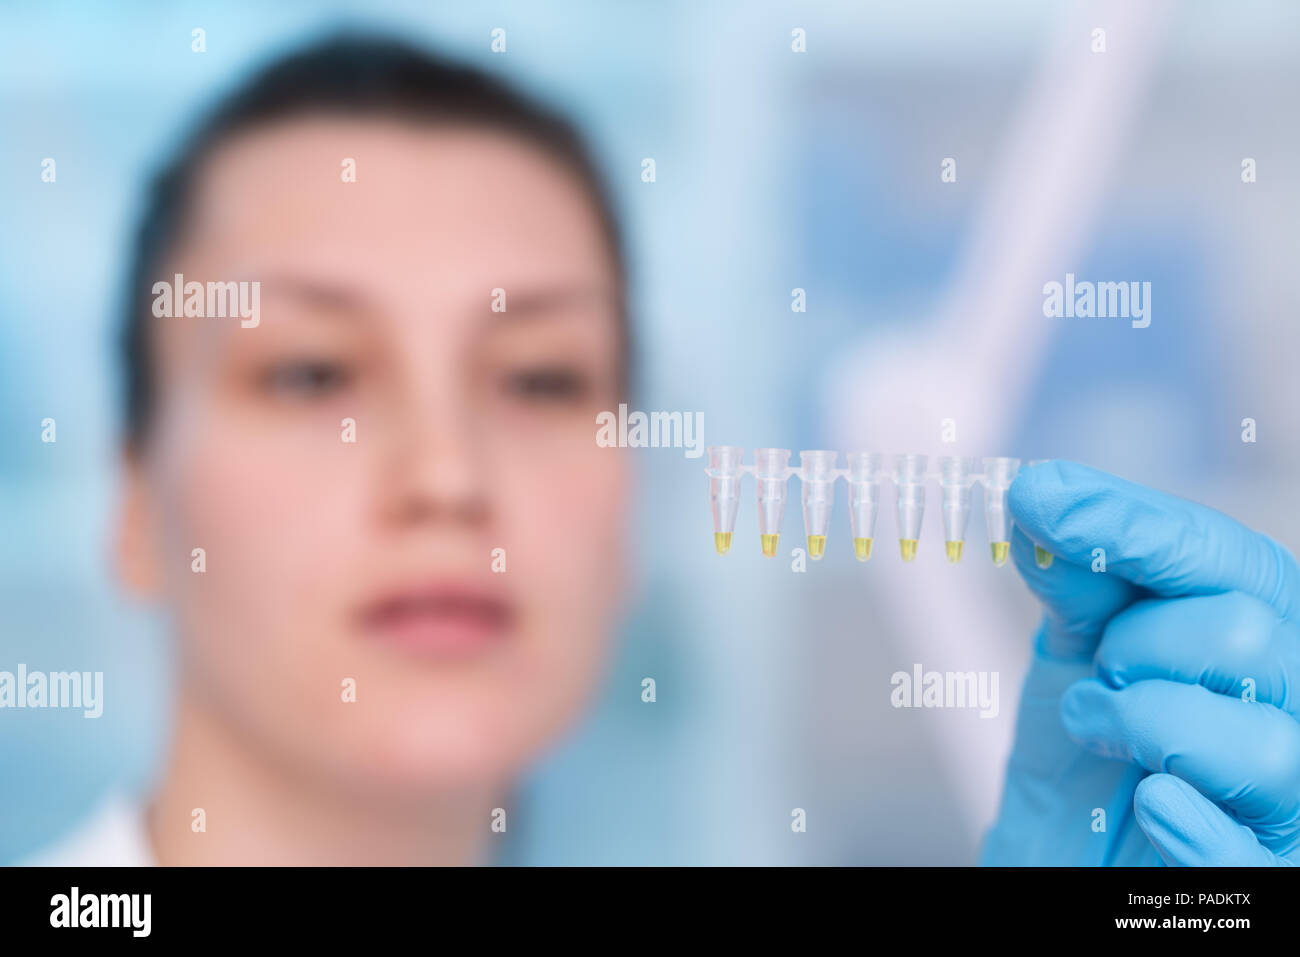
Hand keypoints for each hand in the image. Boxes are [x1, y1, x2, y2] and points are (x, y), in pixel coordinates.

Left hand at [980, 460, 1299, 865]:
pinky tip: (1147, 805)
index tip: (1041, 496)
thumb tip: (1043, 494)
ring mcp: (1293, 801)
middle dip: (1140, 645)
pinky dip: (1183, 823)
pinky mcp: (1268, 877)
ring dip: (1143, 727)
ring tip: (1094, 731)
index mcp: (1263, 631)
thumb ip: (1077, 578)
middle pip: (1249, 634)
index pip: (1232, 558)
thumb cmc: (1083, 748)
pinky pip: (1245, 857)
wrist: (1064, 852)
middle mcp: (1296, 705)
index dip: (1137, 526)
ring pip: (1262, 744)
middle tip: (1098, 673)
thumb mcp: (1074, 650)